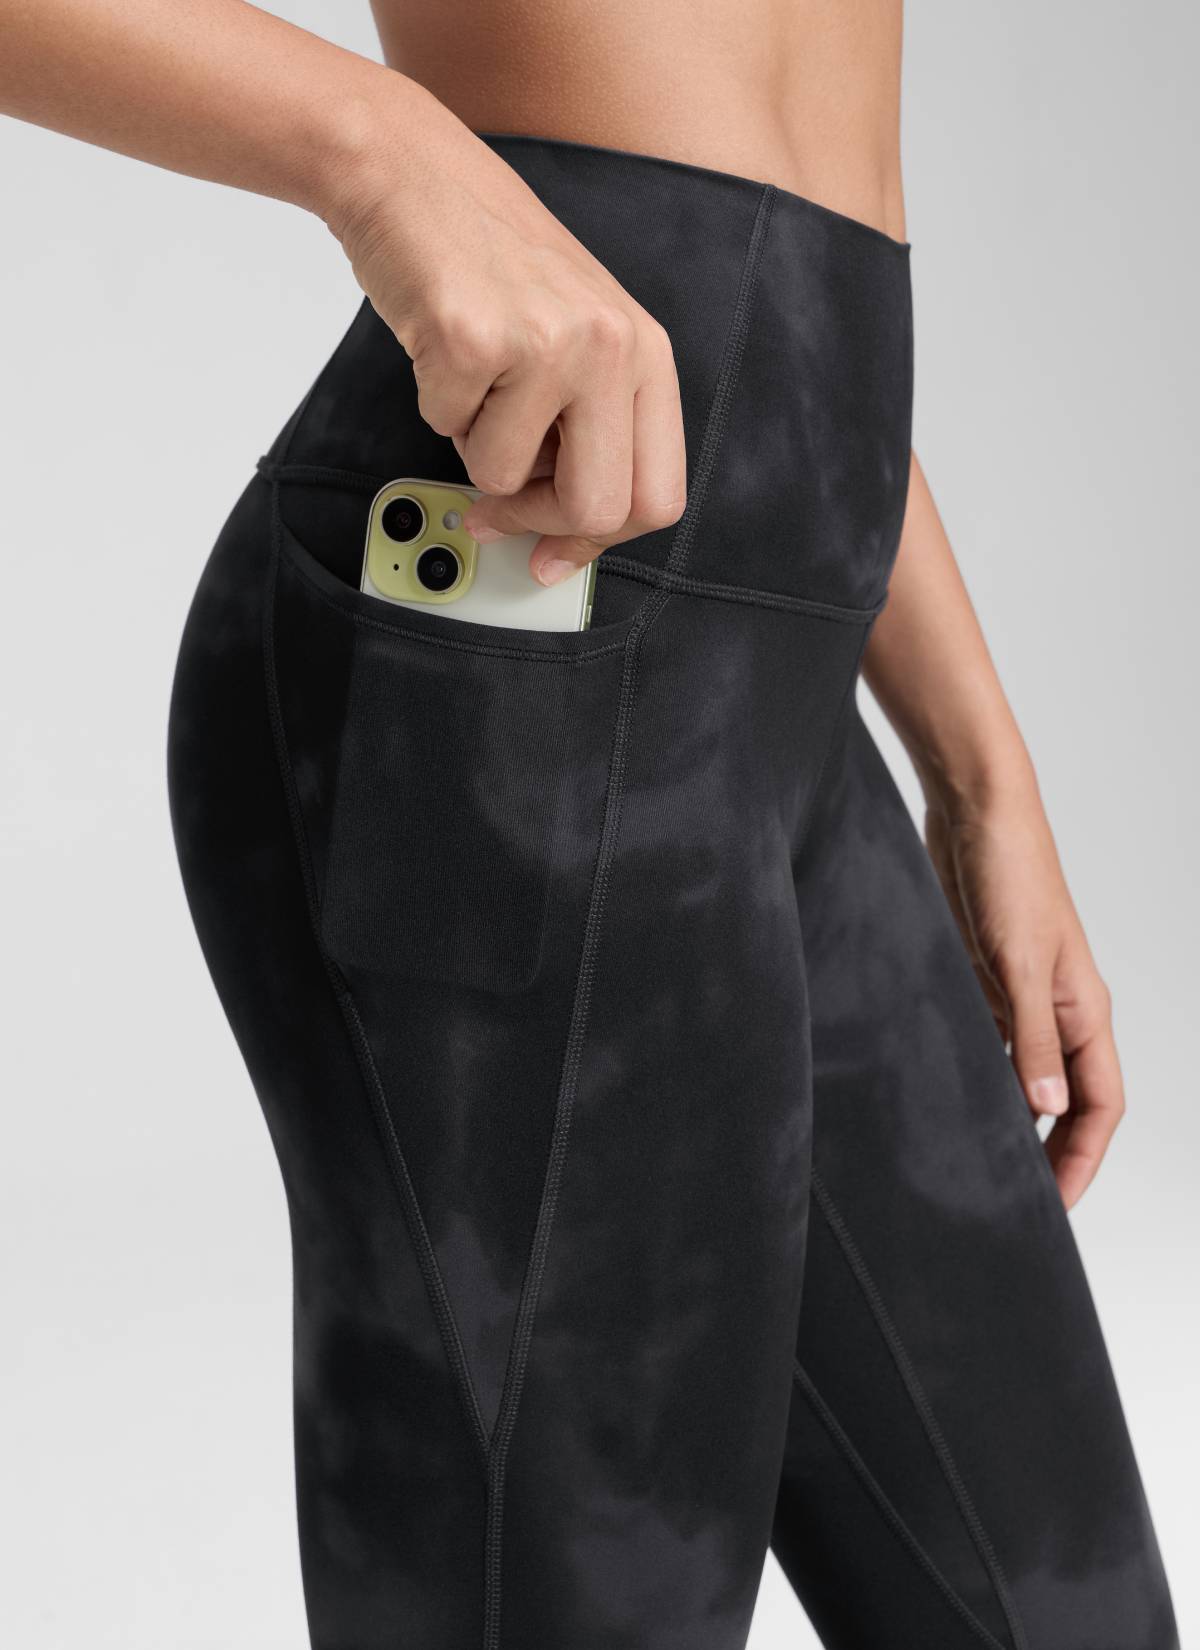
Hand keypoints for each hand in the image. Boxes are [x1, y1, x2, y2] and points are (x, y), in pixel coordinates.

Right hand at [326, 92, 686, 585]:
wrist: (414, 175)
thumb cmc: (490, 263)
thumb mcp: (575, 339)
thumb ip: (587, 432)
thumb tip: (562, 545)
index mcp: (646, 353)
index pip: (658, 496)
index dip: (599, 541)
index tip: (553, 551)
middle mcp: (611, 346)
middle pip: (597, 509)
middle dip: (534, 519)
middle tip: (496, 504)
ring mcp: (547, 342)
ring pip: (504, 478)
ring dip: (471, 445)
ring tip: (474, 378)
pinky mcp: (475, 340)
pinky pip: (446, 430)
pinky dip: (434, 403)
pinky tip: (443, 345)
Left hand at [924, 782, 1122, 1208]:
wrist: (973, 811)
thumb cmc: (1011, 873)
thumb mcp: (1018, 962)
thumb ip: (1032, 1038)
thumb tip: (1049, 1110)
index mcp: (1084, 1010)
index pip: (1101, 1105)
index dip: (1084, 1157)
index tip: (1058, 1206)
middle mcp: (1057, 1011)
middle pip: (1065, 1101)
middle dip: (1050, 1152)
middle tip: (1017, 1201)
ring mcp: (1018, 997)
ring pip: (1024, 1076)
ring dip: (1010, 1116)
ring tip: (978, 1161)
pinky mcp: (980, 979)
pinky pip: (987, 1044)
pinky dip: (976, 1075)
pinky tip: (947, 1096)